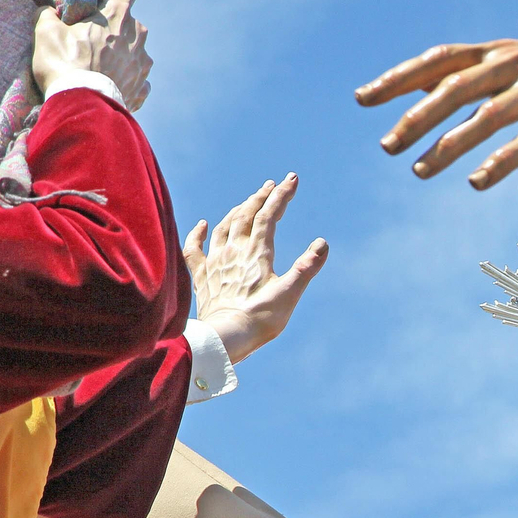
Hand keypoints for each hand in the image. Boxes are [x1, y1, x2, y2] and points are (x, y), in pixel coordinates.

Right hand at [32, 0, 151, 109]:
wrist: (82, 108)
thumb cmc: (64, 65)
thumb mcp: (45, 32)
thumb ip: (48, 14)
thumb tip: (49, 12)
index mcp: (118, 16)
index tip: (96, 0)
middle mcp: (138, 37)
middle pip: (127, 20)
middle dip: (109, 24)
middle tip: (87, 36)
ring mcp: (143, 64)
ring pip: (133, 49)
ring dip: (118, 51)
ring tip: (95, 64)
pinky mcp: (142, 87)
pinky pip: (135, 76)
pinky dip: (123, 76)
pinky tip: (105, 82)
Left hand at [184, 174, 329, 363]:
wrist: (225, 338)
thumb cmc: (260, 319)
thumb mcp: (290, 293)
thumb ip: (306, 267)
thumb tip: (322, 243)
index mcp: (257, 253)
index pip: (269, 216)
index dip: (281, 195)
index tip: (292, 180)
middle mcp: (234, 251)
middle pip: (246, 215)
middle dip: (261, 197)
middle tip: (273, 185)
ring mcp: (216, 262)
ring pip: (225, 226)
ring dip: (238, 210)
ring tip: (248, 202)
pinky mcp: (204, 277)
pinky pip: (196, 249)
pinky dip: (199, 234)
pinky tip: (203, 224)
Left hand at [355, 38, 517, 185]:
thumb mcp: (512, 65)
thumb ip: (470, 77)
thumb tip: (418, 92)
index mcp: (496, 52)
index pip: (439, 60)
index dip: (399, 78)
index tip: (364, 99)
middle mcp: (515, 65)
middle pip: (456, 88)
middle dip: (417, 117)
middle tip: (388, 145)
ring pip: (487, 117)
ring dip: (449, 145)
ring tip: (420, 171)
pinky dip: (501, 162)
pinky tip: (477, 182)